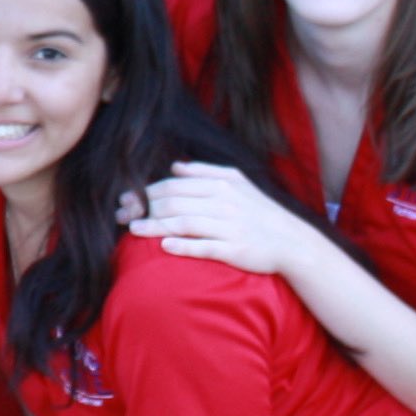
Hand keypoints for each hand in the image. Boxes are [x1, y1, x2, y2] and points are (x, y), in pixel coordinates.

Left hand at [129, 162, 320, 279]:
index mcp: (221, 184)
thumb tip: (174, 166)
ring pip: (183, 222)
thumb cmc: (260, 212)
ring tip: (132, 230)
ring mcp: (229, 226)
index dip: (146, 192)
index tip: (126, 199)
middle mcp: (223, 202)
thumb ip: (205, 172)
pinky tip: (164, 247)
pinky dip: (183, 245)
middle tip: (122, 215)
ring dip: (154, 226)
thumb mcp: (238, 183)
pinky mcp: (235, 249)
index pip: (174, 185)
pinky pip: (204, 246)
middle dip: (143, 208)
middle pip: (173, 202)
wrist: (293, 241)